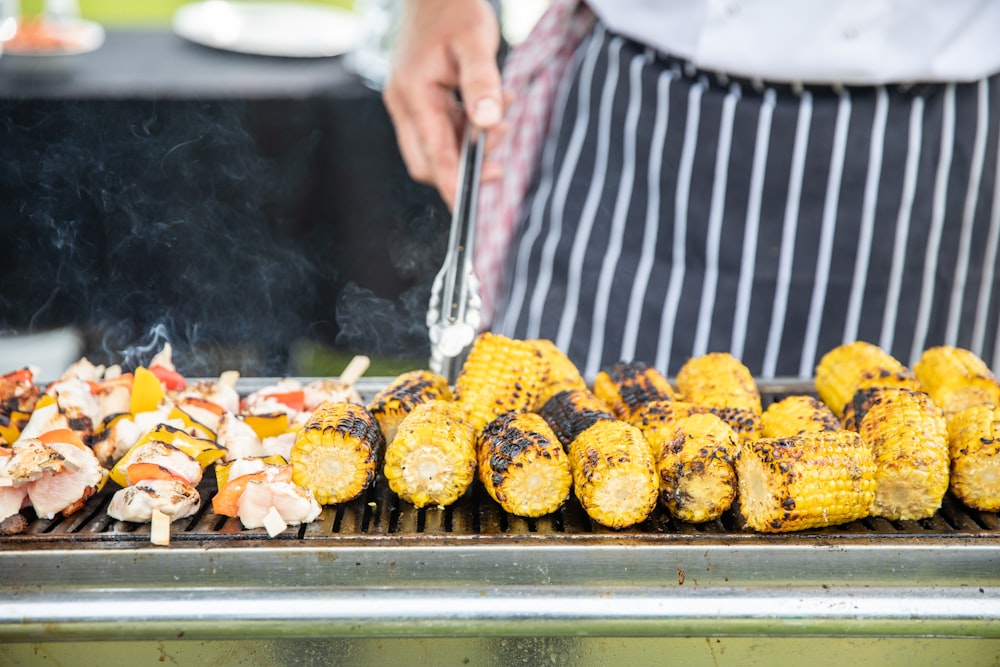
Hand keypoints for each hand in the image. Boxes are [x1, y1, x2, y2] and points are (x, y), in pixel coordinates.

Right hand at [383, 0, 508, 207]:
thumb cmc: (454, 8)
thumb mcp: (476, 42)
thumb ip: (482, 83)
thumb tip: (488, 123)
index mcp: (413, 94)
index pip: (432, 156)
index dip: (451, 186)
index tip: (468, 208)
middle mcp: (404, 104)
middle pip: (428, 161)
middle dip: (466, 164)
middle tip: (501, 141)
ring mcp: (409, 103)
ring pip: (438, 146)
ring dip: (471, 143)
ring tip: (502, 111)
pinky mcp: (419, 100)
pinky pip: (442, 129)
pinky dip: (468, 129)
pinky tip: (491, 109)